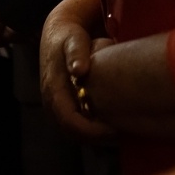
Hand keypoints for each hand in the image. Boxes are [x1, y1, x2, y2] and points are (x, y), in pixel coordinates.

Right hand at [40, 0, 114, 142]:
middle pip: (72, 133)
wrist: (57, 35)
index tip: (114, 130)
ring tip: (120, 133)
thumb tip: (78, 70)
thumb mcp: (73, 39)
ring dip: (95, 138)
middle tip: (123, 135)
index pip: (70, 121)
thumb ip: (76, 52)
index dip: (91, 131)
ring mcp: (55, 107)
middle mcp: (51, 103)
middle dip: (97, 139)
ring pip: (74, 133)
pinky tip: (111, 126)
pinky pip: (76, 126)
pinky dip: (92, 131)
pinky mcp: (62, 106)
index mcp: (53, 90)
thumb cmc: (69, 37)